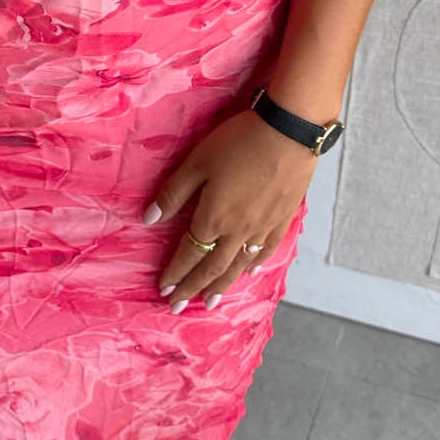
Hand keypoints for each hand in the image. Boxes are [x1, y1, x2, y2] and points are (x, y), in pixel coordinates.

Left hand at [145, 110, 315, 310]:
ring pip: (239, 265)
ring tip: (211, 302)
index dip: (175, 272)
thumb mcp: (197, 162)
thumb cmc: (239, 142)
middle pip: (212, 267)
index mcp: (213, 217)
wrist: (290, 132)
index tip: (163, 289)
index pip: (189, 253)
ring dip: (222, 285)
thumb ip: (173, 193)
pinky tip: (248, 271)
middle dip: (192, 288)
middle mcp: (238, 230)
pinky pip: (266, 250)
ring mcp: (263, 227)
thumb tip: (148, 220)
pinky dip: (254, 265)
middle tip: (178, 307)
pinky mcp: (283, 218)